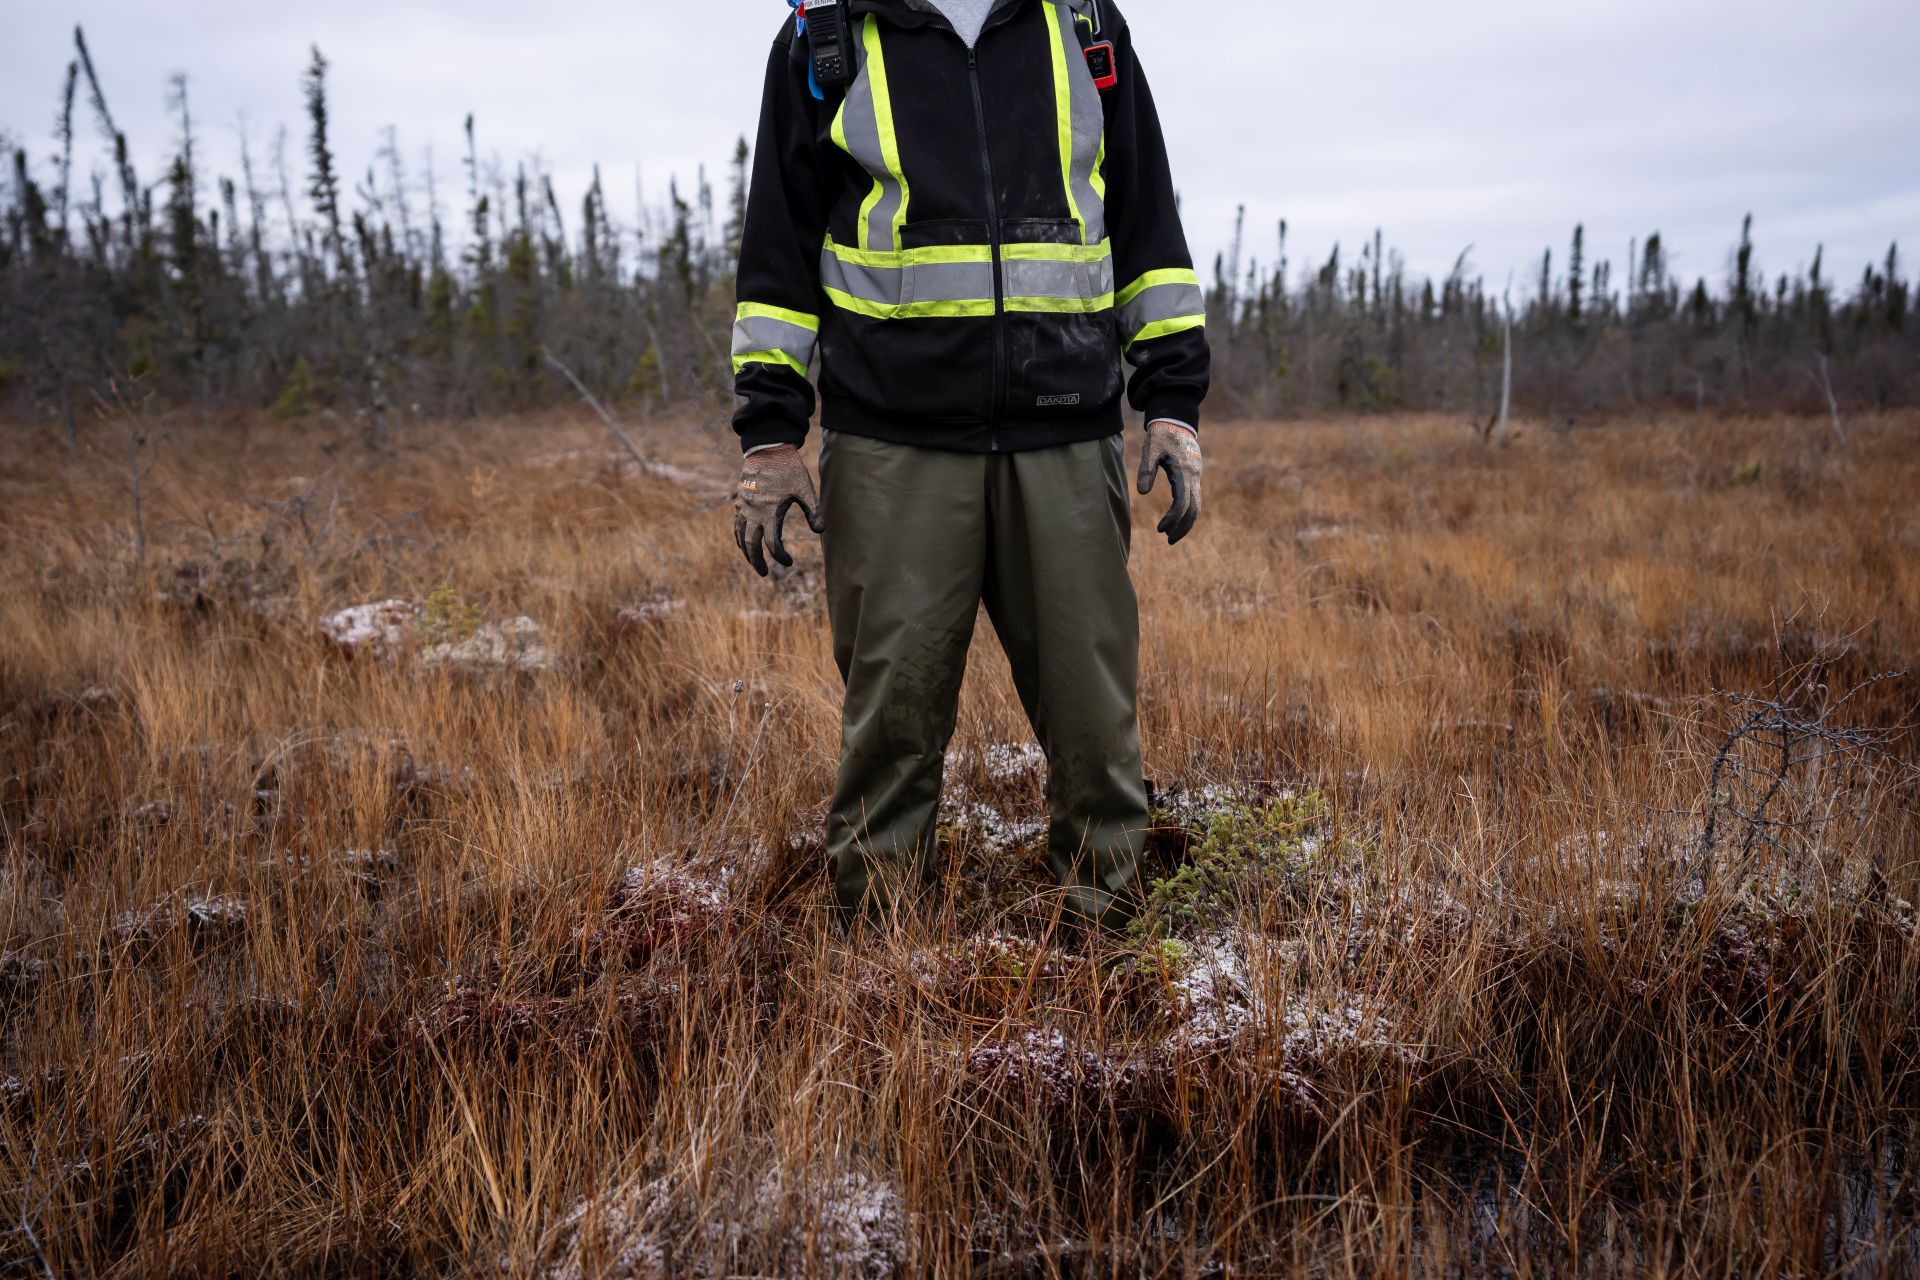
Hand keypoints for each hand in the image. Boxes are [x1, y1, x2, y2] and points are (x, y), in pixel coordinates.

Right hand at [732, 444, 825, 576]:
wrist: (767, 448)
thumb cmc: (789, 468)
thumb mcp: (805, 488)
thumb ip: (813, 510)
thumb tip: (820, 531)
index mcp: (770, 511)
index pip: (773, 544)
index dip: (781, 556)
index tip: (789, 561)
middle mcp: (754, 512)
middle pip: (751, 545)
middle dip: (756, 561)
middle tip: (764, 574)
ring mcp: (745, 507)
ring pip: (740, 536)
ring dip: (746, 552)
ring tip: (754, 562)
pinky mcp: (741, 501)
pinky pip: (736, 524)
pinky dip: (739, 537)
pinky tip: (743, 542)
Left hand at [1136, 420, 1201, 544]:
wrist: (1176, 420)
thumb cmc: (1161, 435)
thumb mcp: (1150, 450)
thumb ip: (1146, 470)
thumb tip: (1142, 493)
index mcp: (1184, 471)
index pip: (1182, 503)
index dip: (1172, 519)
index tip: (1160, 528)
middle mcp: (1194, 476)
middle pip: (1194, 509)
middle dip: (1183, 527)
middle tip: (1168, 540)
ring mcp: (1197, 476)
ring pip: (1197, 505)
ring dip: (1186, 522)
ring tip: (1172, 535)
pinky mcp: (1194, 475)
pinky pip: (1195, 498)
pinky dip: (1188, 512)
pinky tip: (1177, 519)